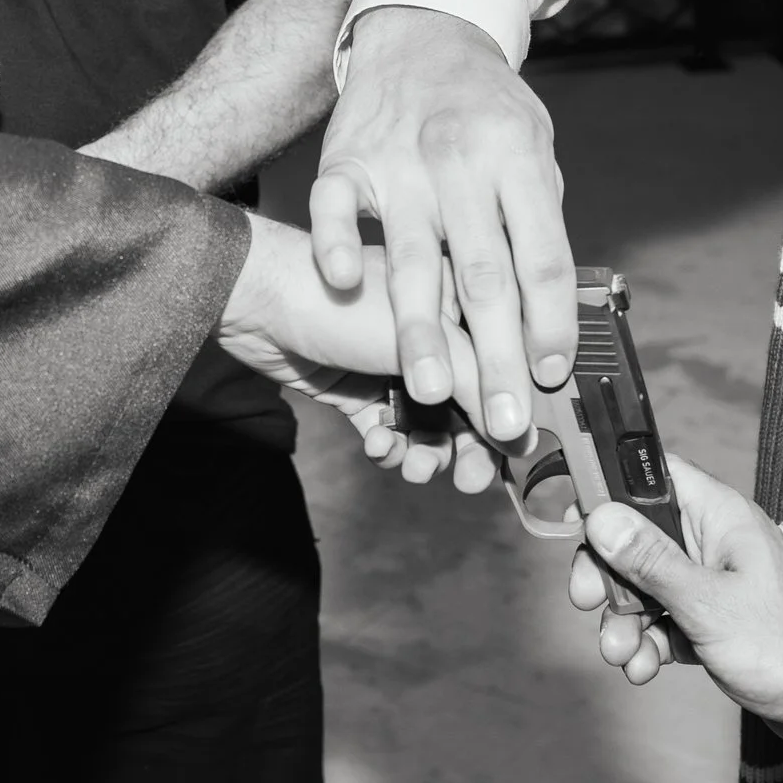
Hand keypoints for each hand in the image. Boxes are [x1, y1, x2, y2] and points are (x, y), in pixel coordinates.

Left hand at [218, 213, 484, 477]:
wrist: (260, 303)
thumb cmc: (345, 302)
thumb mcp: (430, 342)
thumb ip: (480, 385)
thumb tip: (522, 435)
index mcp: (460, 303)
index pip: (502, 365)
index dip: (509, 411)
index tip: (510, 451)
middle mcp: (433, 334)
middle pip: (468, 402)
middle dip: (468, 445)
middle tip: (467, 480)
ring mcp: (394, 363)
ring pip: (427, 423)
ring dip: (426, 451)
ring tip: (413, 466)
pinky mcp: (359, 388)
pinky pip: (389, 428)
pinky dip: (388, 444)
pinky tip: (377, 446)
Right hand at [310, 6, 573, 448]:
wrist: (421, 33)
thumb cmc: (485, 110)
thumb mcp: (533, 151)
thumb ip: (537, 225)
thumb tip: (555, 320)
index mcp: (520, 163)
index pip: (543, 257)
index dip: (551, 322)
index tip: (551, 377)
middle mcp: (463, 163)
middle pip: (485, 275)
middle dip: (497, 357)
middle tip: (505, 422)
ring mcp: (400, 162)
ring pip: (412, 257)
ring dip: (419, 331)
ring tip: (429, 393)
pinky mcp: (346, 160)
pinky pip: (336, 206)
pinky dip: (338, 243)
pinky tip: (343, 284)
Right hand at [572, 454, 782, 757]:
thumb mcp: (709, 604)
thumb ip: (651, 560)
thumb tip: (601, 517)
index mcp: (719, 517)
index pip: (650, 477)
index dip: (608, 491)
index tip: (575, 523)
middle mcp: (714, 544)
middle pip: (635, 539)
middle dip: (607, 576)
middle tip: (589, 603)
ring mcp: (715, 585)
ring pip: (646, 589)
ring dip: (624, 621)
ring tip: (623, 655)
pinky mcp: (717, 624)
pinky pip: (665, 623)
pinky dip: (649, 644)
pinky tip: (645, 668)